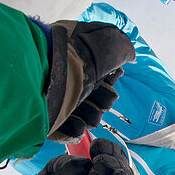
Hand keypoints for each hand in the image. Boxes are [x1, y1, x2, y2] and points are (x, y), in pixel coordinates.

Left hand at [46, 21, 134, 141]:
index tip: (109, 79)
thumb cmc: (75, 56)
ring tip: (82, 108)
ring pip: (90, 117)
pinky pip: (73, 132)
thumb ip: (124, 48)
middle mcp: (72, 82)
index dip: (111, 81)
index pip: (106, 78)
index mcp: (82, 64)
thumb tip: (131, 58)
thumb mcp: (107, 41)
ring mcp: (61, 102)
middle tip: (97, 95)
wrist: (44, 74)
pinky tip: (70, 118)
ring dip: (91, 114)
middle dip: (104, 100)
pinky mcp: (51, 121)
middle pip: (101, 100)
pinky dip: (75, 128)